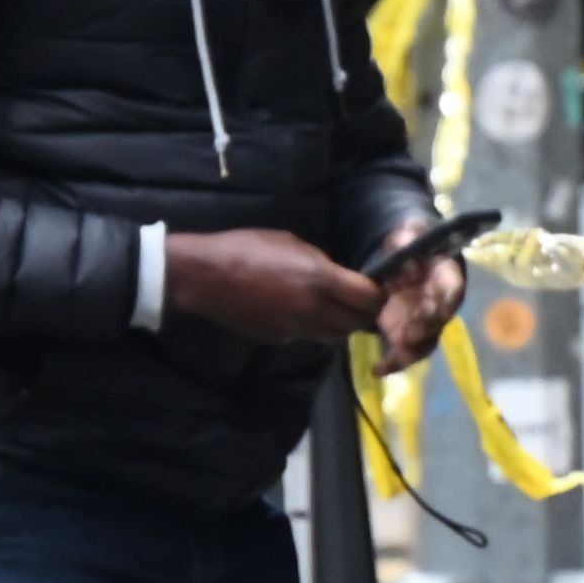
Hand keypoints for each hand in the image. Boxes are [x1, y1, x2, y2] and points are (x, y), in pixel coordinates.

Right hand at [164, 223, 385, 345]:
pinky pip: (307, 336)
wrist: (205, 276)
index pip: (369, 299)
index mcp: (321, 280)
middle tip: (360, 303)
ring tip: (334, 310)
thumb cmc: (247, 248)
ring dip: (341, 324)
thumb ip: (321, 264)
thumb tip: (337, 276)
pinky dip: (312, 327)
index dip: (378, 295)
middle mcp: (315, 309)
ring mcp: (297, 328)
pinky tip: (299, 312)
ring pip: (335, 336)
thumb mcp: (292, 243)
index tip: (377, 289)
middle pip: (357, 323)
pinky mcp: (280, 339)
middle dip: (364, 314)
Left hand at [364, 237, 464, 371]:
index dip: (448, 300)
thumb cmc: (410, 241)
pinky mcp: (410, 332)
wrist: (406, 256)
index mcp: (446, 275)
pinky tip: (378, 369)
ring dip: (413, 352)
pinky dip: (394, 362)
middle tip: (410, 335)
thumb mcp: (407, 232)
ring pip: (426, 341)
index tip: (440, 309)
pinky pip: (407, 351)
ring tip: (395, 358)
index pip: (453, 287)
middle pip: (440, 320)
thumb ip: (406, 241)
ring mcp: (427, 320)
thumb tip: (405, 266)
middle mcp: (441, 302)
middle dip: (426, 329)